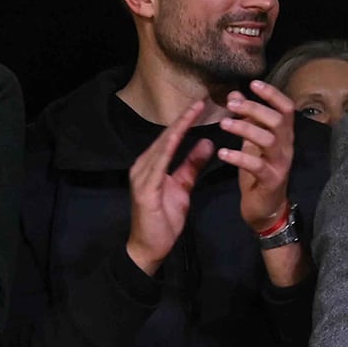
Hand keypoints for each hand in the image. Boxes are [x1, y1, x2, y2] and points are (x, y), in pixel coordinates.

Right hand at [126, 101, 212, 274]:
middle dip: (183, 118)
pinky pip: (158, 165)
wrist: (150, 247)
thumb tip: (206, 143)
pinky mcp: (144, 188)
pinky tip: (178, 137)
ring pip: (161, 146)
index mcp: (152, 164)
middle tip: (201, 100)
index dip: (186, 121)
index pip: (171, 137)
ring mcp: (141, 176)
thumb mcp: (183, 187)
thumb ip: (191, 166)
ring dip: (178, 128)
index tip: (202, 105)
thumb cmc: (164, 219)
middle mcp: (143, 165)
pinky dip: (168, 149)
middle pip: (166, 137)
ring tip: (194, 111)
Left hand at [220, 81, 298, 234]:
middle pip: (278, 120)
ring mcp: (280, 164)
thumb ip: (246, 119)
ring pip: (269, 140)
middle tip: (231, 105)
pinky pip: (257, 165)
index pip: (286, 108)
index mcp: (283, 136)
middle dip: (254, 109)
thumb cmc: (259, 173)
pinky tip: (223, 153)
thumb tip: (235, 94)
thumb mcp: (251, 142)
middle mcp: (286, 147)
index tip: (253, 83)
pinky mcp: (271, 180)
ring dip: (245, 129)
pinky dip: (239, 157)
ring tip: (223, 125)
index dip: (272, 94)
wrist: (266, 209)